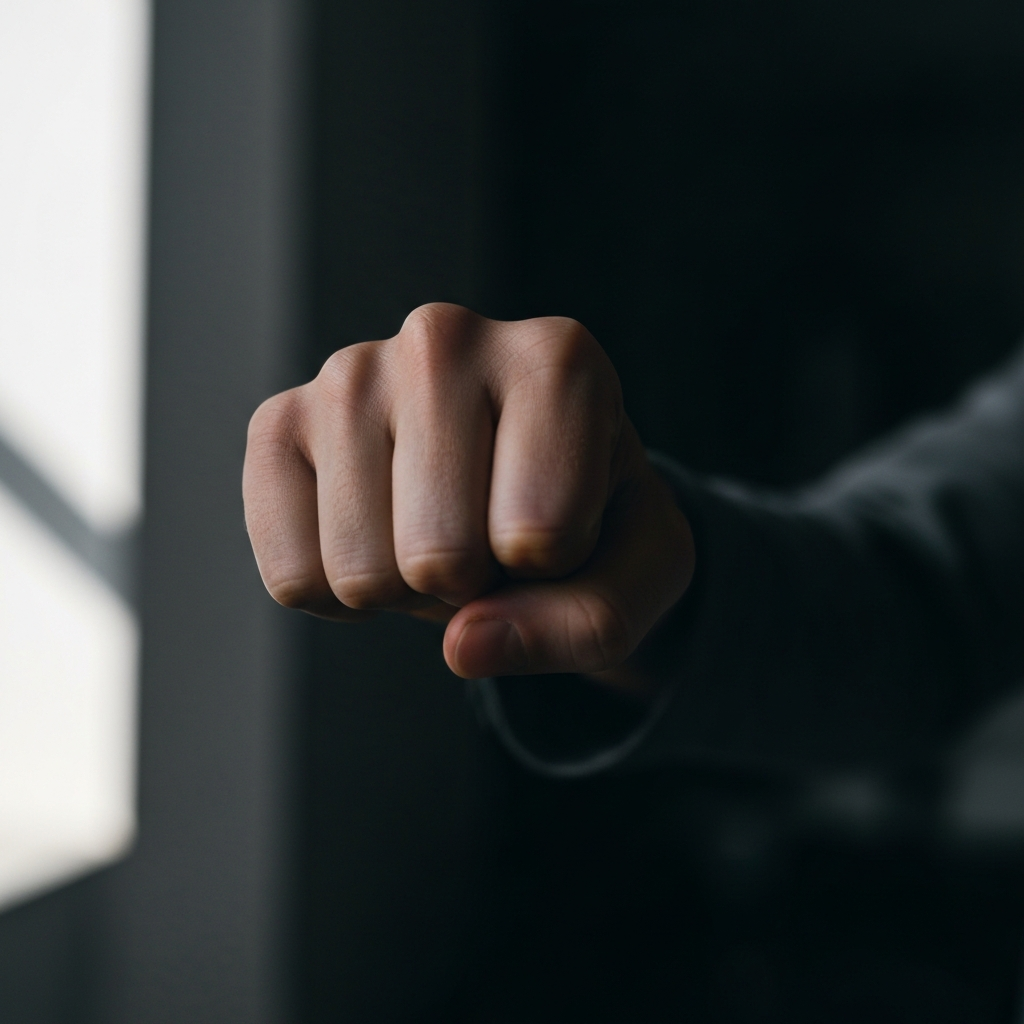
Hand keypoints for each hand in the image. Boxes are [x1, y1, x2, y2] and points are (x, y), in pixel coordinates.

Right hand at [243, 304, 693, 681]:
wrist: (519, 483)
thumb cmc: (589, 516)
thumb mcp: (642, 574)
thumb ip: (593, 622)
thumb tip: (464, 645)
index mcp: (557, 359)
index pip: (539, 532)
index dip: (554, 567)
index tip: (559, 522)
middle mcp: (445, 338)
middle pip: (438, 555)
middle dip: (473, 584)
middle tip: (489, 535)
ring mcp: (351, 374)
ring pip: (362, 574)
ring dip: (406, 591)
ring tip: (437, 528)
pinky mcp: (279, 424)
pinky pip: (293, 576)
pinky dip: (340, 596)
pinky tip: (376, 536)